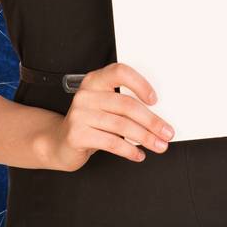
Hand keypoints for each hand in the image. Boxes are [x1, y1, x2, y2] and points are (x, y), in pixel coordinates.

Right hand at [42, 61, 173, 170]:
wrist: (59, 142)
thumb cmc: (91, 123)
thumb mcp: (106, 108)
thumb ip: (126, 105)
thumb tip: (160, 119)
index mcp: (95, 81)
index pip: (120, 72)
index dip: (140, 84)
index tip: (155, 100)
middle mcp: (86, 95)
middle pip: (127, 105)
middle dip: (152, 121)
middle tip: (167, 133)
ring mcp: (79, 114)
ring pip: (122, 126)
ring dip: (145, 138)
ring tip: (158, 146)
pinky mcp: (76, 134)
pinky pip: (111, 142)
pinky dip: (129, 150)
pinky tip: (138, 154)